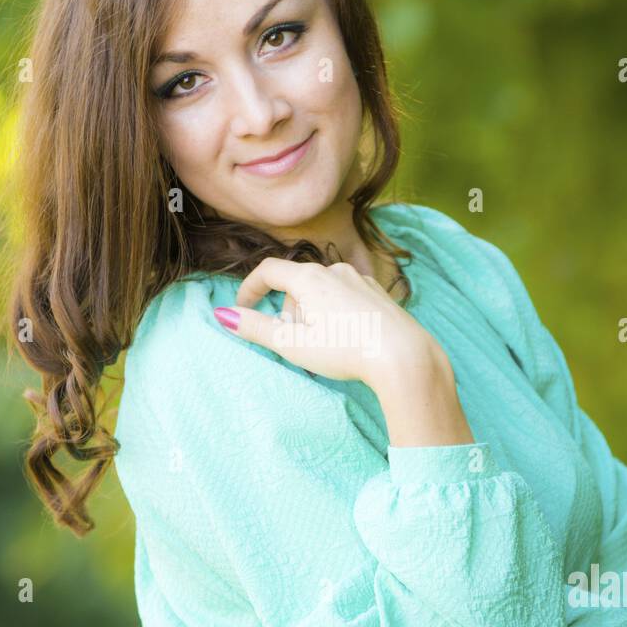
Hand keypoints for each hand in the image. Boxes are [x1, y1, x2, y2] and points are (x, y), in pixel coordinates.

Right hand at [222, 257, 444, 389]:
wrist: (402, 356)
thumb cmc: (345, 351)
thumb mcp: (292, 344)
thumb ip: (256, 328)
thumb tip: (224, 316)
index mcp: (309, 278)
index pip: (268, 271)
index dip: (249, 288)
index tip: (243, 309)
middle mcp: (335, 270)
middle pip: (296, 284)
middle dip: (287, 311)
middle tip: (293, 343)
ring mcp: (360, 279)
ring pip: (322, 291)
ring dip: (312, 312)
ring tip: (322, 345)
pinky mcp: (378, 293)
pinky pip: (345, 297)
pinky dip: (335, 312)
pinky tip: (347, 338)